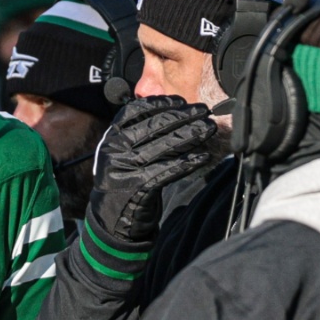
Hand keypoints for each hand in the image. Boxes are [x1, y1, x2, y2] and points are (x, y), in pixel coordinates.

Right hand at [91, 95, 215, 241]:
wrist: (112, 219)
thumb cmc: (123, 181)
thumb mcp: (121, 153)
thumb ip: (137, 134)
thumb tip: (171, 112)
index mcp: (111, 137)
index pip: (136, 111)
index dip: (161, 103)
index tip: (181, 101)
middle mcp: (116, 150)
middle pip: (155, 126)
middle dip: (184, 115)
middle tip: (204, 111)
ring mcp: (127, 168)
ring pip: (165, 145)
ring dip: (192, 135)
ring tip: (208, 128)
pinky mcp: (140, 186)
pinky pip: (170, 170)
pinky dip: (189, 162)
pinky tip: (203, 156)